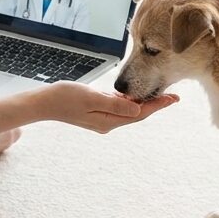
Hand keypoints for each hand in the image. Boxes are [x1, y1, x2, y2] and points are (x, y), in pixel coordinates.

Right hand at [34, 81, 178, 132]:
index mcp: (108, 121)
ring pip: (129, 111)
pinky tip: (136, 96)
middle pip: (138, 114)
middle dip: (156, 104)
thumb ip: (115, 104)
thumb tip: (138, 110)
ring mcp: (102, 119)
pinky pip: (119, 108)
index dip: (158, 105)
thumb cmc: (64, 97)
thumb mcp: (91, 98)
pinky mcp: (96, 112)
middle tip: (174, 96)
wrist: (43, 103)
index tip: (174, 98)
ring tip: (160, 95)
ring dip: (144, 103)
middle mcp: (108, 123)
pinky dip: (130, 102)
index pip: (140, 113)